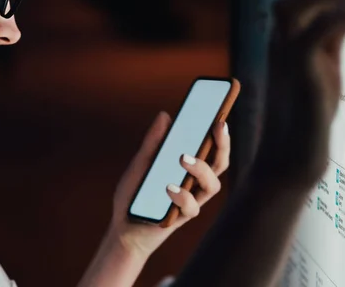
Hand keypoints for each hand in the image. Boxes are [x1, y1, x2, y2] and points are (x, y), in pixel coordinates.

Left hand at [109, 111, 230, 257]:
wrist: (122, 228)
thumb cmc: (134, 194)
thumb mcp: (140, 164)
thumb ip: (153, 143)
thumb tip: (165, 115)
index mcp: (188, 168)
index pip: (212, 149)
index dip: (221, 134)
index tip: (220, 116)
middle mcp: (195, 184)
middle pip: (219, 164)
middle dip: (222, 144)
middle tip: (217, 126)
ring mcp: (191, 201)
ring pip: (212, 185)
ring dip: (202, 169)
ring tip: (184, 158)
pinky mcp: (181, 218)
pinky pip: (191, 207)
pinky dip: (181, 195)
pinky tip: (168, 187)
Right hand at [252, 0, 344, 187]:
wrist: (290, 156)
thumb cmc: (307, 112)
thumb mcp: (325, 62)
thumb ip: (332, 32)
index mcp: (289, 33)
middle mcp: (282, 38)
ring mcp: (285, 54)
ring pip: (300, 0)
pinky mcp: (296, 74)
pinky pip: (310, 33)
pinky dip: (333, 15)